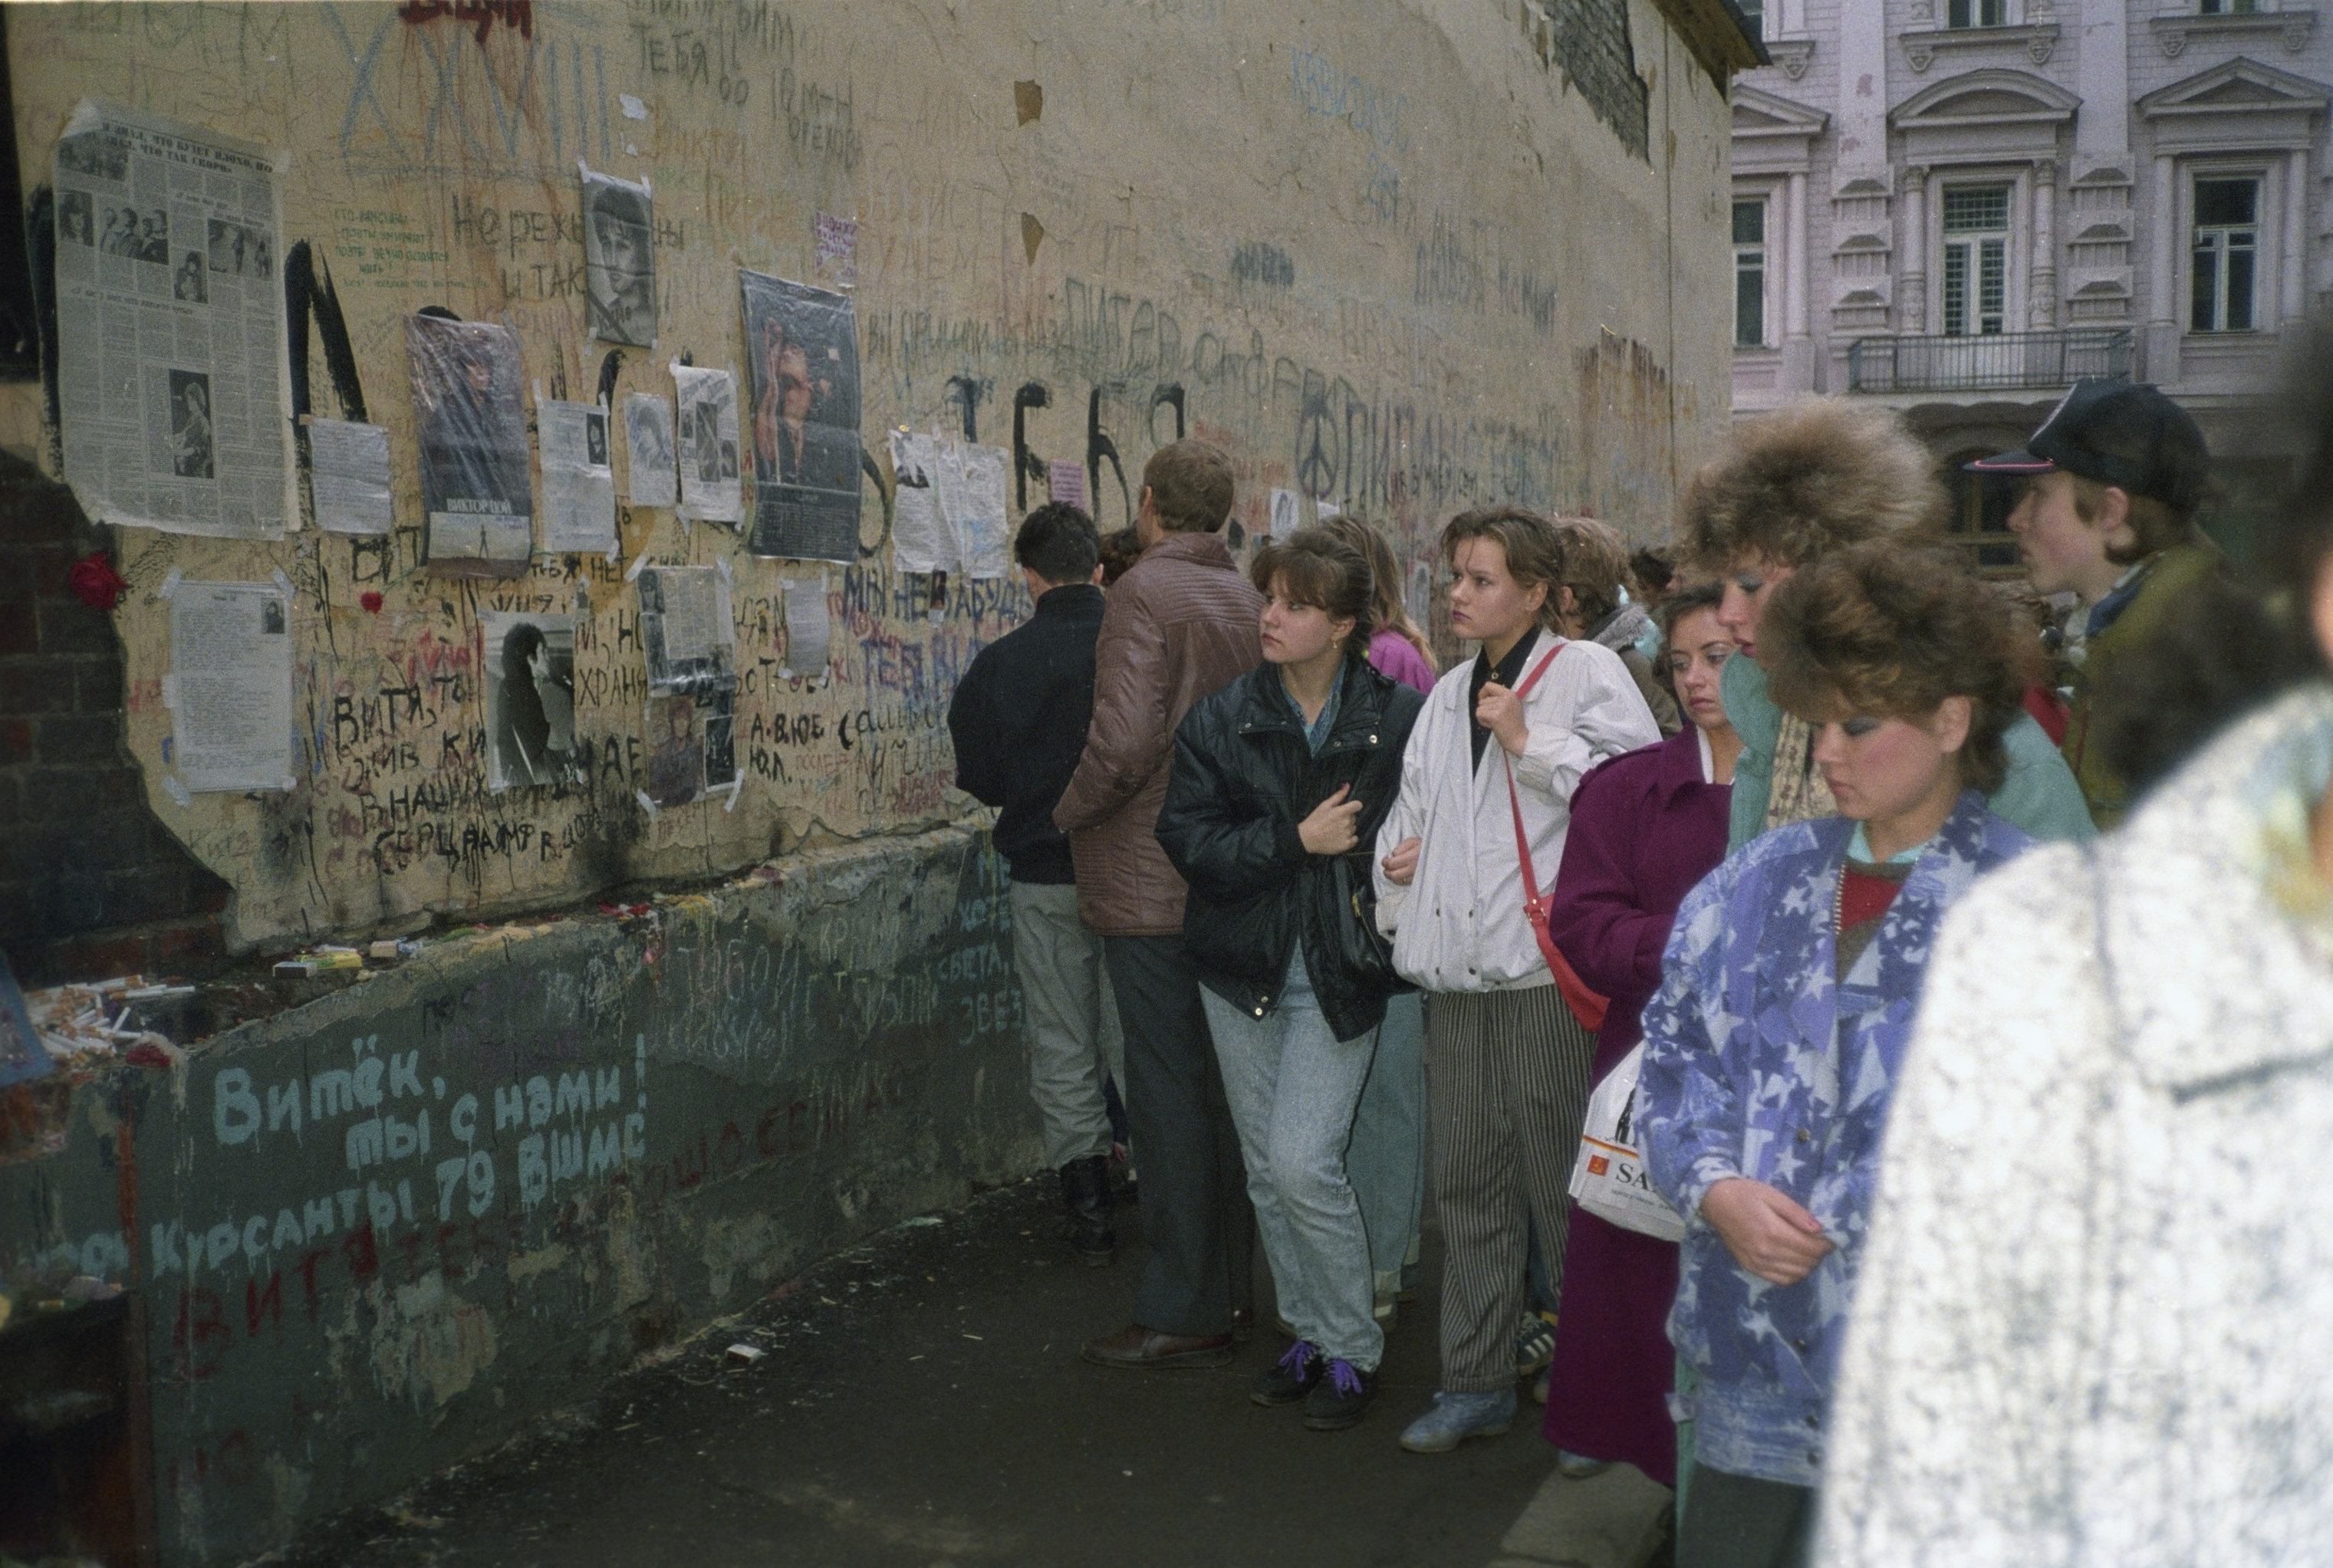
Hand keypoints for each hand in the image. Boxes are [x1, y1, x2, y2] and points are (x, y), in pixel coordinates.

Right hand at [1298, 784, 1363, 854]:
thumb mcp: (1324, 805)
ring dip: (1347, 828)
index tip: (1349, 809)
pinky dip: (1350, 838)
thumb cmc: (1314, 820)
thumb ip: (1338, 796)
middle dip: (1347, 817)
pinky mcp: (1346, 844)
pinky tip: (1340, 837)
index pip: (1358, 805)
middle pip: (1354, 817)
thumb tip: (1347, 786)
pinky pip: (1354, 839)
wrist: (1307, 838)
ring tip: (1335, 830)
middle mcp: (1346, 823)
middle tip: (1335, 821)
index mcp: (1342, 812)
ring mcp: (1347, 834)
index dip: (1354, 806)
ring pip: (1353, 828)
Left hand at [1380, 836, 1420, 885]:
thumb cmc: (1424, 846)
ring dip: (1391, 876)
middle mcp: (1414, 869)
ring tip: (1391, 869)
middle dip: (1386, 871)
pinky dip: (1398, 879)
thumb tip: (1393, 855)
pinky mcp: (1417, 881)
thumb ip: (1401, 846)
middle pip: (1393, 875)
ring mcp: (1416, 877)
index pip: (1392, 864)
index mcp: (1413, 857)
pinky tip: (1399, 873)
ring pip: (1397, 880)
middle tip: (1386, 866)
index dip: (1385, 861)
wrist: (1438, 856)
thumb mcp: (1413, 841)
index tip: (1385, 858)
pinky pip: (1403, 883)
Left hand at [1475, 681, 1527, 756]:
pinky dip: (1482, 721)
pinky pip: (1479, 714)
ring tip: (1495, 723)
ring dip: (1484, 717)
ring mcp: (1501, 706)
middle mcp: (1506, 697)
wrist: (1519, 739)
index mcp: (1510, 694)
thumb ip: (1499, 699)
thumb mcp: (1510, 706)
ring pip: (1479, 707)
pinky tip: (1492, 726)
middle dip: (1485, 710)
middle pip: (1482, 699)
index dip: (1482, 693)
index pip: (1488, 685)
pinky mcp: (1495, 715)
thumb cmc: (1513, 725)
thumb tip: (1483, 695)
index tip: (1484, 701)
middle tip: (1496, 719)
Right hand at [1700, 1178, 1833, 1286]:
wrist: (1715, 1201)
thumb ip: (1797, 1213)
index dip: (1825, 1245)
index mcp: (1773, 1231)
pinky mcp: (1750, 1268)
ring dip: (1807, 1265)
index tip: (1829, 1238)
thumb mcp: (1773, 1195)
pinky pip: (1780, 1280)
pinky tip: (1792, 1261)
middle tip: (1819, 1243)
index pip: (1811, 1248)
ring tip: (1806, 1251)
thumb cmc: (1746, 1193)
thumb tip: (1819, 1229)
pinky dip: (1792, 1274)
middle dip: (1818, 1255)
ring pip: (1796, 1275)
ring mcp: (1757, 1263)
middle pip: (1806, 1263)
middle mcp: (1766, 1252)